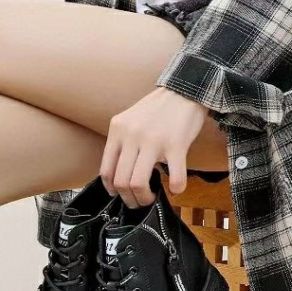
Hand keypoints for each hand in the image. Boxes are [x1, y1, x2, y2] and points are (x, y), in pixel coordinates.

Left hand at [100, 87, 208, 207]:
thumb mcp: (130, 121)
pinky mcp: (176, 144)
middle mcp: (132, 136)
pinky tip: (176, 189)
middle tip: (138, 202)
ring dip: (144, 198)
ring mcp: (153, 140)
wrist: (185, 89)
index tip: (120, 194)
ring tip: (151, 198)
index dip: (112, 189)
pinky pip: (174, 176)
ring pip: (138, 182)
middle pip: (121, 181)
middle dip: (129, 198)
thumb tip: (118, 176)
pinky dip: (176, 188)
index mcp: (118, 130)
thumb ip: (122, 144)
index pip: (106, 170)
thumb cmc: (157, 110)